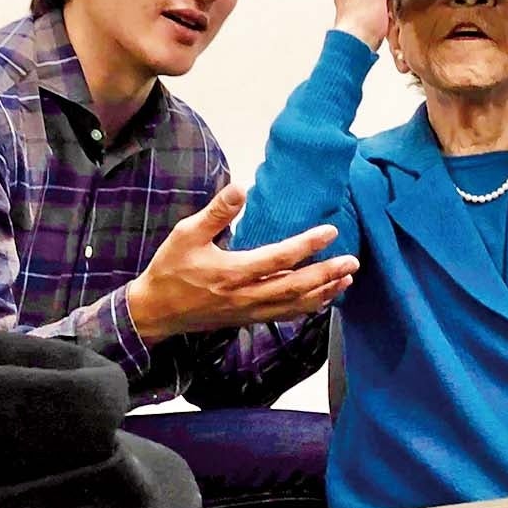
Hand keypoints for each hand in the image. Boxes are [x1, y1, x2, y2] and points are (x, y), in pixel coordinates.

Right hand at [125, 184, 357, 343]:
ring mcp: (248, 311)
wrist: (155, 311)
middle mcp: (245, 295)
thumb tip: (240, 188)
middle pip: (296, 287)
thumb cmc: (169, 270)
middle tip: (352, 261)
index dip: (308, 245)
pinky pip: (283, 316)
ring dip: (323, 293)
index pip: (280, 259)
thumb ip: (216, 212)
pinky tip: (320, 300)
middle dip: (327, 274)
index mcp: (233, 272)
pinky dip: (306, 309)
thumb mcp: (186, 234)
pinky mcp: (246, 319)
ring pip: (294, 306)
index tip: (330, 232)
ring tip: (346, 280)